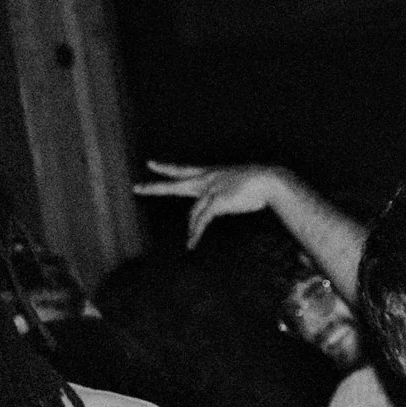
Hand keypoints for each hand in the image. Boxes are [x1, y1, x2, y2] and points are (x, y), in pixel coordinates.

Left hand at [133, 162, 291, 248]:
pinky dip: (196, 233)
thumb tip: (223, 200)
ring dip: (192, 229)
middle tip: (136, 188)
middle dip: (155, 187)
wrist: (269, 180)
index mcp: (210, 173)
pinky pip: (202, 221)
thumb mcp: (237, 185)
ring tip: (190, 241)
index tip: (151, 164)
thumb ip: (225, 191)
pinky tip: (192, 242)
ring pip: (193, 212)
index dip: (166, 168)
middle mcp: (206, 180)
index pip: (183, 169)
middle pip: (175, 184)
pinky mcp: (216, 201)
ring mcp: (210, 190)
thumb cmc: (258, 183)